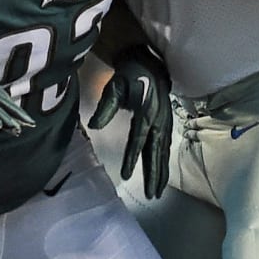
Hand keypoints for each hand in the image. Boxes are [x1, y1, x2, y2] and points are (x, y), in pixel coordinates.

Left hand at [88, 47, 172, 198]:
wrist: (149, 64)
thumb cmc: (129, 75)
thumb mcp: (114, 86)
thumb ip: (106, 107)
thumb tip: (93, 126)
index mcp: (146, 113)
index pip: (138, 140)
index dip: (131, 158)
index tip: (125, 175)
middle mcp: (159, 121)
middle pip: (156, 153)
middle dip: (154, 175)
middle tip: (151, 195)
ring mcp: (165, 124)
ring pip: (163, 153)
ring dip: (161, 173)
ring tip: (157, 191)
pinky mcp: (165, 125)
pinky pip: (164, 148)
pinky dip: (163, 163)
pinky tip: (161, 174)